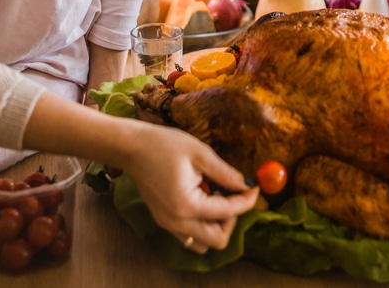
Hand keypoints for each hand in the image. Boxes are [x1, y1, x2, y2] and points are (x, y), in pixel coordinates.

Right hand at [122, 126, 258, 253]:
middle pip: (217, 240)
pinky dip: (202, 224)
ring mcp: (168, 225)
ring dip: (216, 226)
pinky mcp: (164, 221)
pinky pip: (190, 235)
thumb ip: (225, 173)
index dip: (246, 201)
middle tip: (234, 196)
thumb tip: (245, 185)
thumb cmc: (164, 145)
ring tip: (217, 198)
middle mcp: (176, 222)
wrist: (132, 148)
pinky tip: (203, 200)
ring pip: (203, 243)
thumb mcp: (200, 153)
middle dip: (231, 220)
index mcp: (187, 205)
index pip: (227, 212)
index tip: (255, 189)